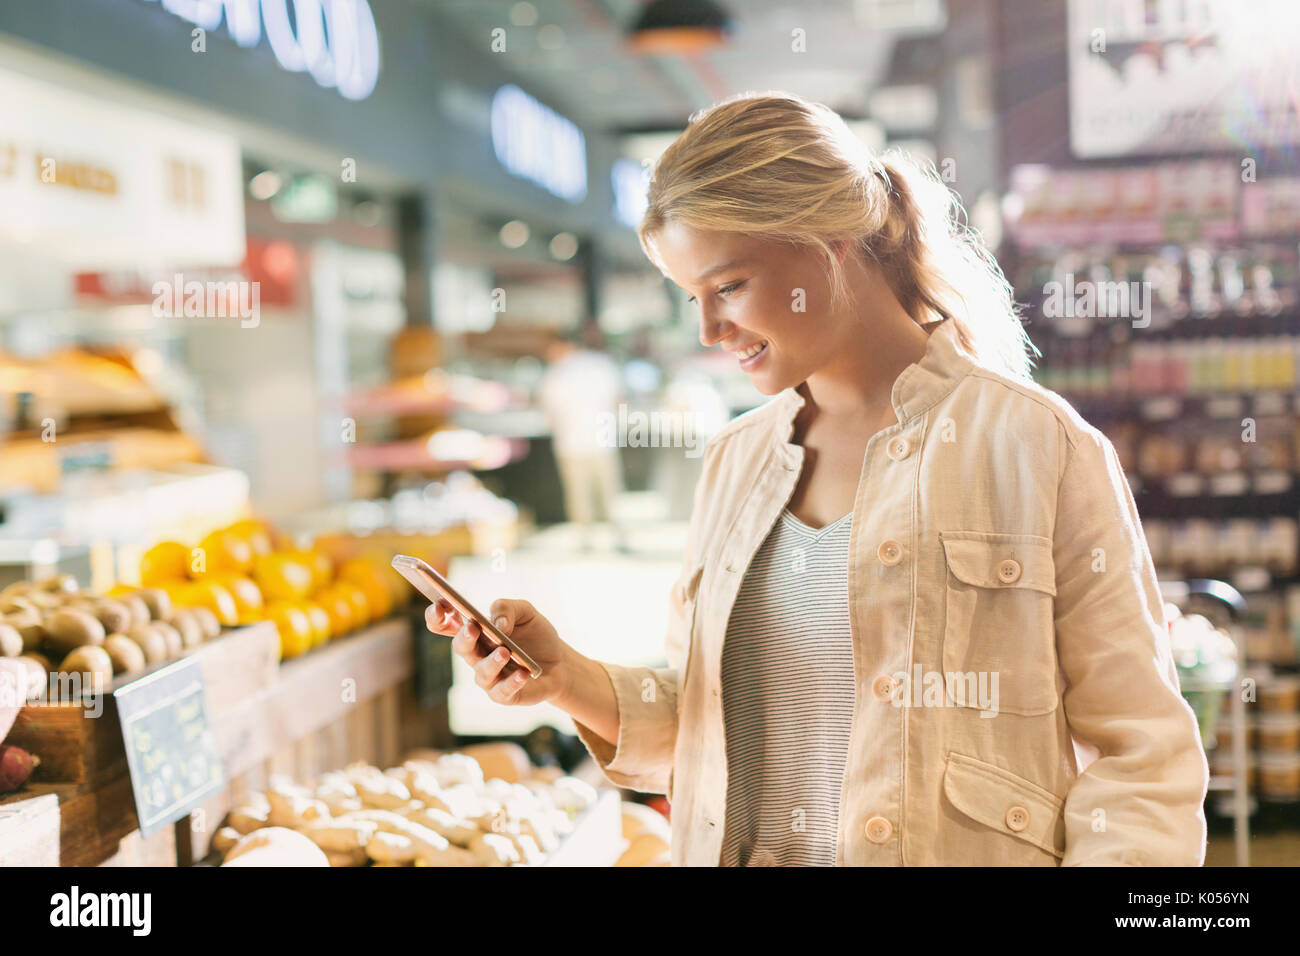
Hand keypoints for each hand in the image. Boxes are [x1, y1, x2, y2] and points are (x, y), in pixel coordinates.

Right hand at [425, 598, 571, 706]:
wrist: (560, 662)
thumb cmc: (536, 635)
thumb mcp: (526, 612)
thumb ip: (507, 608)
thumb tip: (498, 624)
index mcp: (475, 630)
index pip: (444, 624)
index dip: (436, 616)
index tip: (439, 606)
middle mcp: (476, 654)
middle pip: (460, 647)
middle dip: (464, 638)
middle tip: (473, 628)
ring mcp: (488, 676)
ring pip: (481, 672)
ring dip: (491, 662)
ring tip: (505, 651)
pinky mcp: (503, 694)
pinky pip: (501, 691)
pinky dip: (512, 682)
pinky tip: (523, 673)